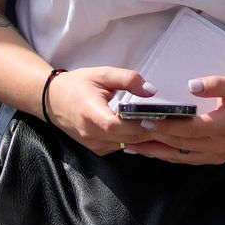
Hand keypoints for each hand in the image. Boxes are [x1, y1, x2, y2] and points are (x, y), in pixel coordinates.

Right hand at [42, 68, 157, 153]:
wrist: (52, 101)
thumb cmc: (76, 85)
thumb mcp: (101, 74)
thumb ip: (127, 79)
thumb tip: (150, 90)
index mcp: (90, 114)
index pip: (117, 124)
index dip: (139, 123)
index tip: (159, 117)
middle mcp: (92, 134)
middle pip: (128, 138)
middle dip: (150, 130)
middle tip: (172, 122)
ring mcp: (94, 145)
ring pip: (128, 145)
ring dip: (145, 136)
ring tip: (163, 125)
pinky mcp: (98, 149)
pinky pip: (121, 147)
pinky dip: (135, 139)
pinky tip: (145, 129)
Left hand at [134, 76, 224, 165]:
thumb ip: (216, 84)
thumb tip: (190, 85)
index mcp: (221, 126)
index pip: (185, 128)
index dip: (162, 125)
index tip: (142, 119)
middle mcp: (217, 145)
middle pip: (178, 144)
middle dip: (152, 138)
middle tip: (128, 131)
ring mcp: (216, 155)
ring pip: (180, 156)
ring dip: (156, 152)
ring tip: (133, 145)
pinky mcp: (217, 159)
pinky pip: (188, 160)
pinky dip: (170, 157)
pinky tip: (155, 152)